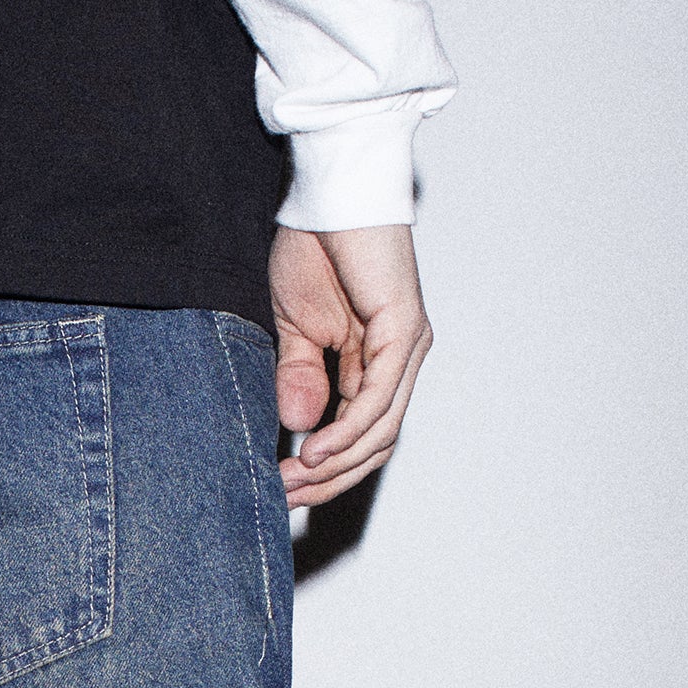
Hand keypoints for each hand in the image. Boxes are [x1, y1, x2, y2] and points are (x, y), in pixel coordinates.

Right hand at [272, 223, 431, 508]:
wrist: (328, 191)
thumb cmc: (314, 247)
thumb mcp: (294, 328)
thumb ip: (298, 378)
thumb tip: (299, 428)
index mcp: (377, 362)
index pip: (360, 437)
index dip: (323, 472)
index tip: (280, 490)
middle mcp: (399, 361)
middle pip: (374, 447)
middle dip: (328, 480)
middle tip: (283, 496)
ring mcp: (406, 348)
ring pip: (379, 432)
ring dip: (334, 464)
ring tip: (293, 479)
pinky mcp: (403, 332)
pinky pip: (378, 400)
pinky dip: (347, 431)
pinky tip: (314, 449)